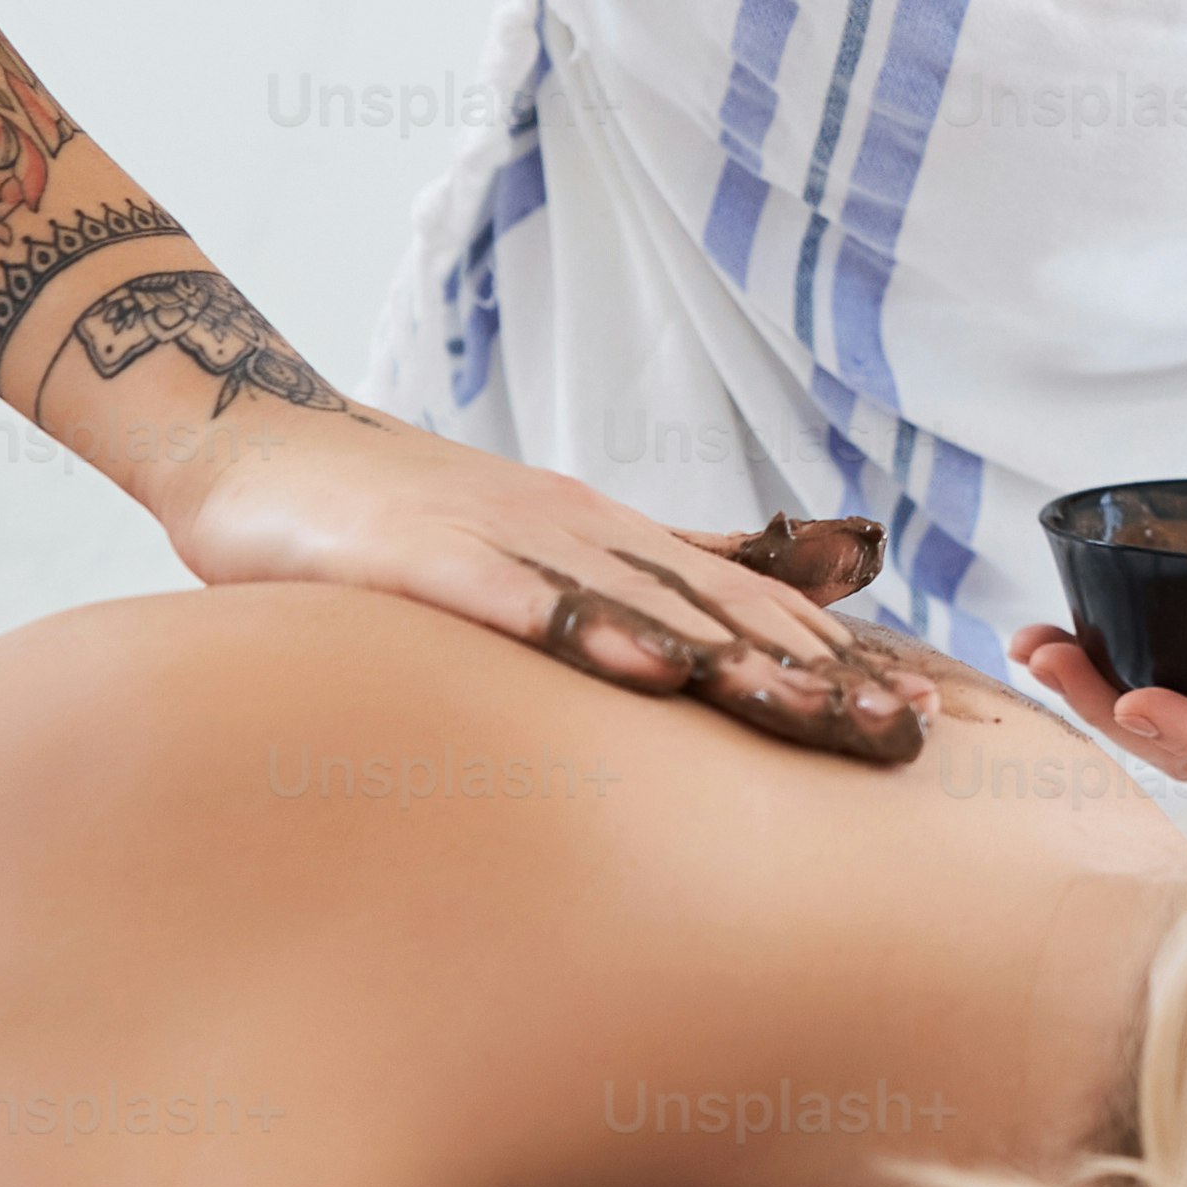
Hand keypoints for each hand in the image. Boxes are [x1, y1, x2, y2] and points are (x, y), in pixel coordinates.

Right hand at [147, 403, 935, 765]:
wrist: (261, 450)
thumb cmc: (411, 521)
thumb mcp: (557, 547)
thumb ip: (672, 567)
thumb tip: (800, 580)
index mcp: (621, 544)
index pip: (754, 611)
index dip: (840, 665)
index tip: (925, 725)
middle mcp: (586, 534)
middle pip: (721, 613)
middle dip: (818, 677)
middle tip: (904, 736)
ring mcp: (509, 540)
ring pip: (641, 605)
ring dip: (734, 660)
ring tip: (816, 712)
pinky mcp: (428, 557)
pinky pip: (518, 599)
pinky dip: (588, 631)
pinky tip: (648, 668)